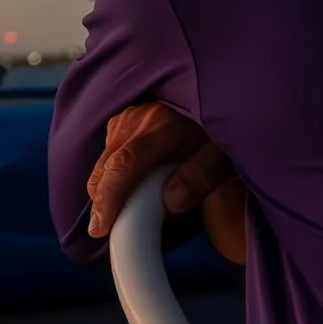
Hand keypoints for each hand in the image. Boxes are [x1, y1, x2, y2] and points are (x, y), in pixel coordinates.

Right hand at [83, 101, 245, 255]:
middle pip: (105, 170)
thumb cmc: (217, 129)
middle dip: (104, 204)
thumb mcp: (222, 155)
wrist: (214, 92)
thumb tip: (170, 204)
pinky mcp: (119, 122)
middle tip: (116, 230)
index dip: (109, 199)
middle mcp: (132, 121)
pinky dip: (113, 176)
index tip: (100, 228)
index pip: (124, 166)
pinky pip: (108, 156)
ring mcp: (122, 119)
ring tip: (133, 208)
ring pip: (103, 165)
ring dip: (110, 190)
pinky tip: (134, 185)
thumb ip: (200, 176)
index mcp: (159, 127)